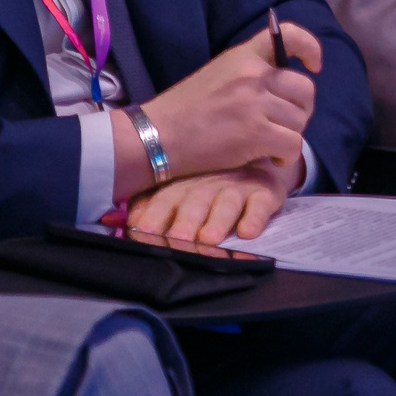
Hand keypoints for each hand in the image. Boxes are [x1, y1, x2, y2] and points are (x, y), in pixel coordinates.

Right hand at [120, 23, 320, 201]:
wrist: (154, 136)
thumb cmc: (181, 111)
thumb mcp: (216, 75)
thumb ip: (248, 75)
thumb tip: (280, 90)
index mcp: (242, 56)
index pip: (287, 35)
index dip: (309, 48)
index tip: (313, 65)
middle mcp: (253, 75)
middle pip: (304, 88)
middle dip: (301, 109)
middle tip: (284, 123)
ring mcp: (255, 104)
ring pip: (300, 120)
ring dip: (290, 135)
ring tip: (270, 145)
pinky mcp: (255, 134)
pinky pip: (293, 144)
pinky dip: (286, 157)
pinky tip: (270, 159)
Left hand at [121, 159, 301, 245]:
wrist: (256, 157)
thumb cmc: (208, 181)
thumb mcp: (180, 187)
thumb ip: (153, 205)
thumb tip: (129, 224)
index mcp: (183, 182)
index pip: (165, 197)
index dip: (154, 213)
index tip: (143, 230)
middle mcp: (209, 182)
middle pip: (195, 200)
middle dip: (186, 219)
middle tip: (178, 237)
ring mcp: (238, 186)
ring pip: (227, 202)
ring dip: (217, 220)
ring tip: (210, 238)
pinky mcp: (266, 191)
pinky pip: (261, 204)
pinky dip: (255, 217)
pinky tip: (247, 232)